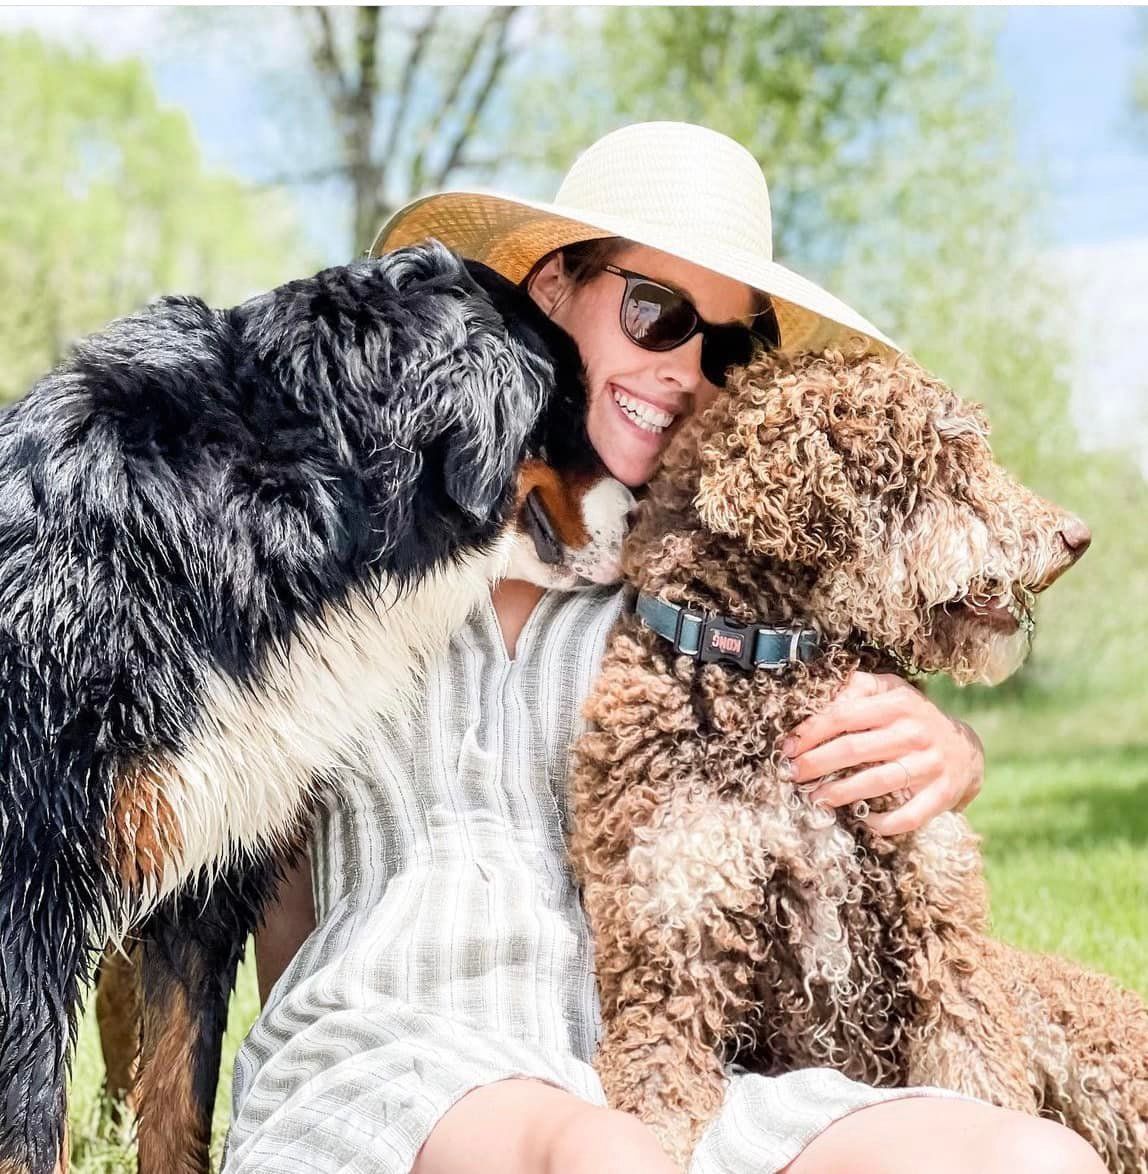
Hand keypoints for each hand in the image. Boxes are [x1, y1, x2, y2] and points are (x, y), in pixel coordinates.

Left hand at [780, 672, 983, 835]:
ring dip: (840, 793)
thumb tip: (821, 696)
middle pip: (854, 749)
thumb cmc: (913, 718)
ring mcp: (929, 765)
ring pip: (877, 782)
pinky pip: (908, 815)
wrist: (965, 750)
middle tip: (793, 774)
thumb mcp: (890, 691)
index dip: (811, 732)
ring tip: (815, 798)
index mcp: (897, 703)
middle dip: (816, 763)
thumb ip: (857, 687)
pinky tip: (862, 820)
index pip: (843, 715)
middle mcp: (914, 732)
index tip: (787, 746)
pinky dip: (883, 823)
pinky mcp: (941, 795)